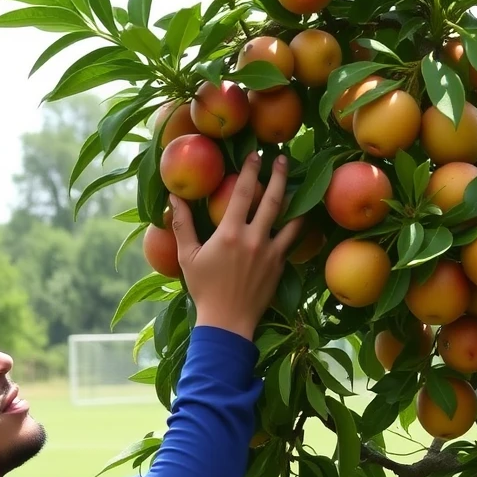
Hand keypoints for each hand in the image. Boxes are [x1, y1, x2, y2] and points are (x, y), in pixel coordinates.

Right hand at [169, 152, 302, 339]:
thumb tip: (174, 198)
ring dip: (294, 196)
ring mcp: (270, 251)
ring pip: (289, 217)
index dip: (250, 170)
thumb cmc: (204, 289)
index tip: (254, 154)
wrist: (228, 322)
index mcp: (229, 233)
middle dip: (278, 174)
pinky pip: (293, 239)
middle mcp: (254, 238)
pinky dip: (299, 224)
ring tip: (298, 182)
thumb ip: (182, 225)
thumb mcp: (187, 257)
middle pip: (271, 199)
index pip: (243, 192)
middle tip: (282, 157)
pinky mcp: (280, 265)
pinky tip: (302, 215)